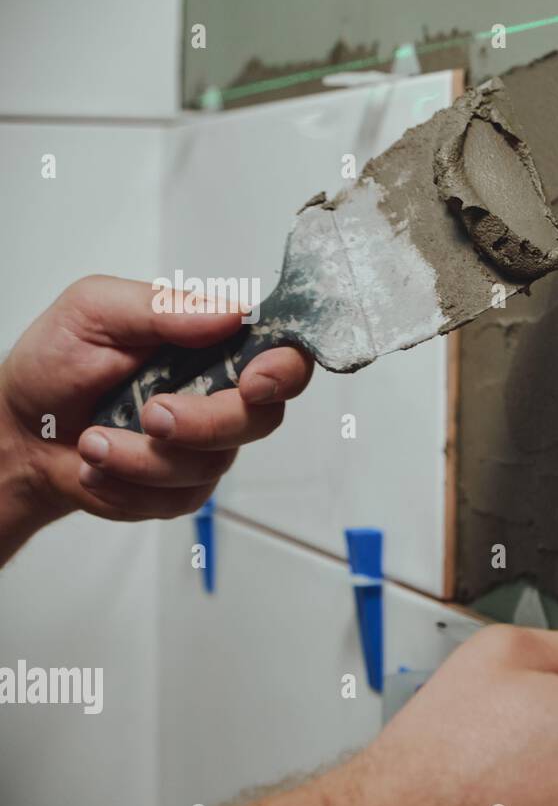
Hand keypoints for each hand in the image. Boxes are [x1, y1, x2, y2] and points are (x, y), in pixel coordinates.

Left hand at [0, 275, 312, 529]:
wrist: (19, 432)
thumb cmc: (55, 365)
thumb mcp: (94, 312)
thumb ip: (162, 307)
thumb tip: (229, 312)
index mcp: (213, 346)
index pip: (283, 356)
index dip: (284, 372)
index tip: (252, 383)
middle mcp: (220, 395)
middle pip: (260, 419)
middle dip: (205, 423)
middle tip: (151, 415)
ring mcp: (207, 447)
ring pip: (212, 465)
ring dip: (143, 458)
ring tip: (93, 441)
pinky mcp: (184, 489)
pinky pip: (178, 498)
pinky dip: (127, 485)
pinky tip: (99, 465)